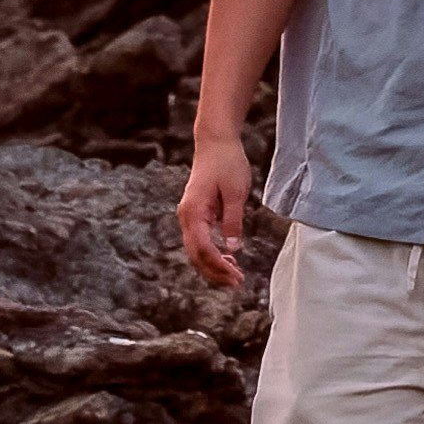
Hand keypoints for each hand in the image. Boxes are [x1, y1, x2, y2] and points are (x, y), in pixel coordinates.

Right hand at [178, 120, 254, 286]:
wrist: (215, 141)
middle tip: (237, 282)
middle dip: (214, 272)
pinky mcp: (195, 214)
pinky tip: (227, 259)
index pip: (203, 249)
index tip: (237, 277)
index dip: (219, 267)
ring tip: (234, 274)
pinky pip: (199, 241)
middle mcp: (186, 216)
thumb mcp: (236, 192)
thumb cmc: (227, 163)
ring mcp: (188, 216)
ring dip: (212, 265)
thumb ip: (233, 221)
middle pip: (195, 255)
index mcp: (193, 212)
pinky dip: (211, 254)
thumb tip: (232, 248)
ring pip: (196, 250)